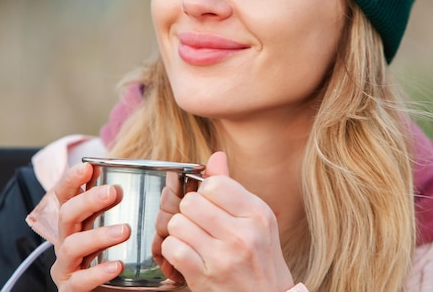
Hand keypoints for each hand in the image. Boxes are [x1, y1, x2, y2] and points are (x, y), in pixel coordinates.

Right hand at [50, 162, 130, 291]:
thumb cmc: (117, 258)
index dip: (71, 180)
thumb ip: (131, 208)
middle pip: (67, 215)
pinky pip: (79, 281)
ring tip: (124, 230)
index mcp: (76, 224)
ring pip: (72, 246)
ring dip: (98, 235)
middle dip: (87, 200)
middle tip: (113, 192)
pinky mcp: (70, 290)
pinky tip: (117, 265)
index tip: (88, 167)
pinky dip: (97, 272)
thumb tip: (166, 181)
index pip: (65, 196)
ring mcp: (66, 267)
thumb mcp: (118, 230)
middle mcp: (66, 242)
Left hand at [161, 152, 294, 291]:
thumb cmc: (260, 259)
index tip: (210, 206)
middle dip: (189, 213)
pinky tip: (187, 256)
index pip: (214, 183)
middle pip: (191, 202)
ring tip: (193, 241)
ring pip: (178, 224)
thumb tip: (216, 156)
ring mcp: (224, 257)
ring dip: (179, 233)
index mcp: (257, 213)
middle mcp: (243, 233)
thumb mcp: (256, 221)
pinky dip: (173, 252)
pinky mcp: (205, 277)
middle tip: (198, 225)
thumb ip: (232, 188)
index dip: (204, 192)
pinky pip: (172, 248)